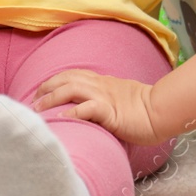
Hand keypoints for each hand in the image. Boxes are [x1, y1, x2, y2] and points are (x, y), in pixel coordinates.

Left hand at [33, 69, 167, 145]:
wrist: (162, 111)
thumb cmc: (144, 110)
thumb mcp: (119, 101)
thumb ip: (104, 103)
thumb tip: (89, 113)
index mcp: (102, 83)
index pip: (72, 75)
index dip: (54, 81)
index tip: (40, 92)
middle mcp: (100, 86)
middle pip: (66, 79)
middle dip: (46, 88)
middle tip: (33, 102)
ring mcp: (104, 97)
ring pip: (71, 89)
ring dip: (52, 98)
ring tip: (39, 110)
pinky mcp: (110, 112)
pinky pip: (87, 109)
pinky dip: (72, 113)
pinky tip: (61, 120)